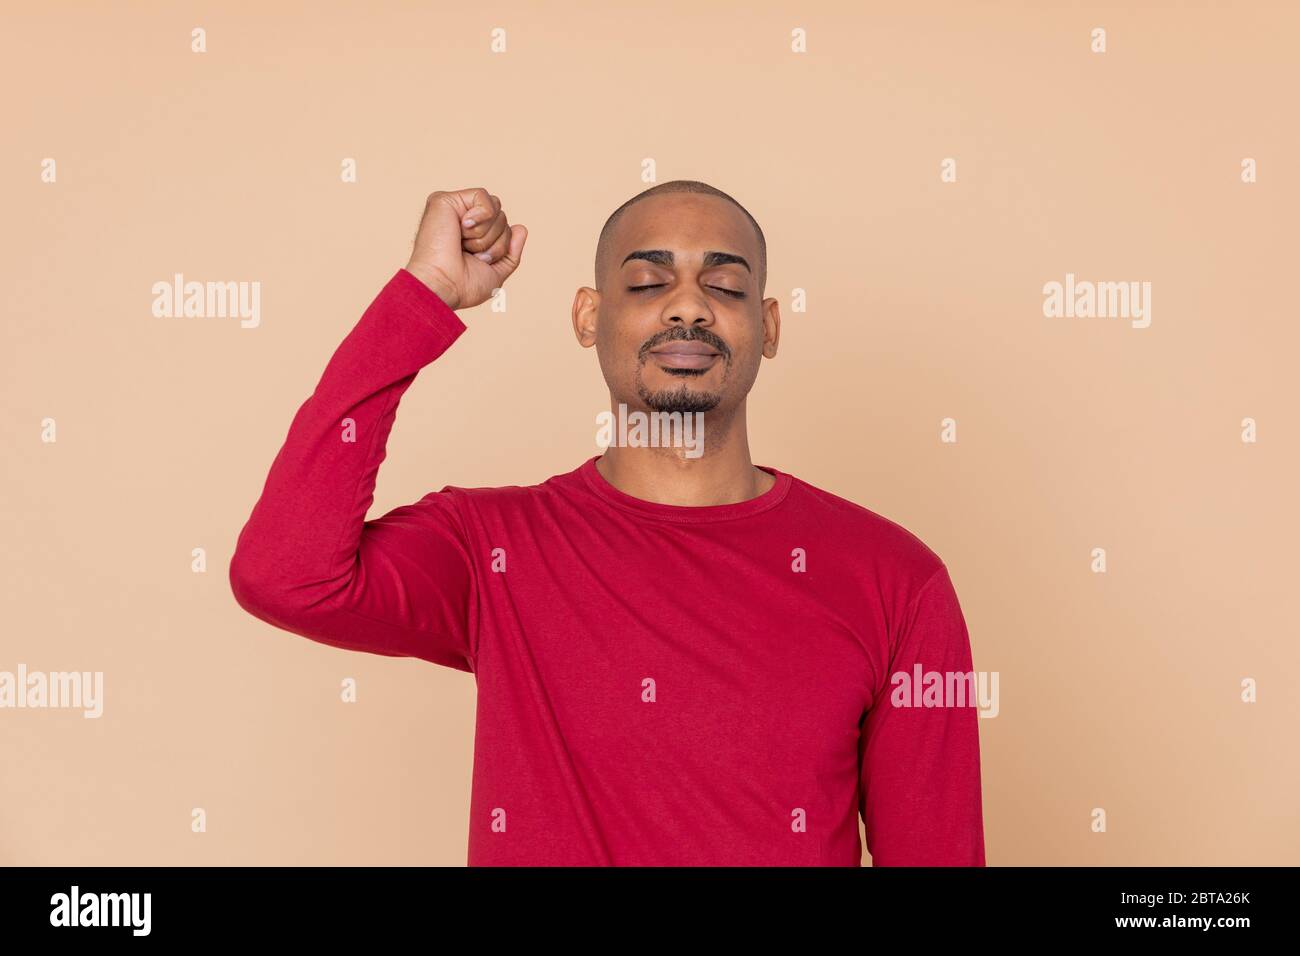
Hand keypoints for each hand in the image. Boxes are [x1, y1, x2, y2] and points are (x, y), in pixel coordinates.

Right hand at [405, 187, 527, 310]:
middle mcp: (461, 221)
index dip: (501, 246)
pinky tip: (463, 227)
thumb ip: (511, 252)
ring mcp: (453, 210)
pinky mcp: (444, 200)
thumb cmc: (463, 286)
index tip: (479, 261)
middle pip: (502, 217)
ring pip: (495, 207)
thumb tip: (521, 227)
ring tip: (463, 245)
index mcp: (472, 237)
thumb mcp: (496, 272)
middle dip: (494, 240)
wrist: (443, 285)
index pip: (504, 228)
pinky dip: (481, 216)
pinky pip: (483, 196)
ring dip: (485, 233)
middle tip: (470, 254)